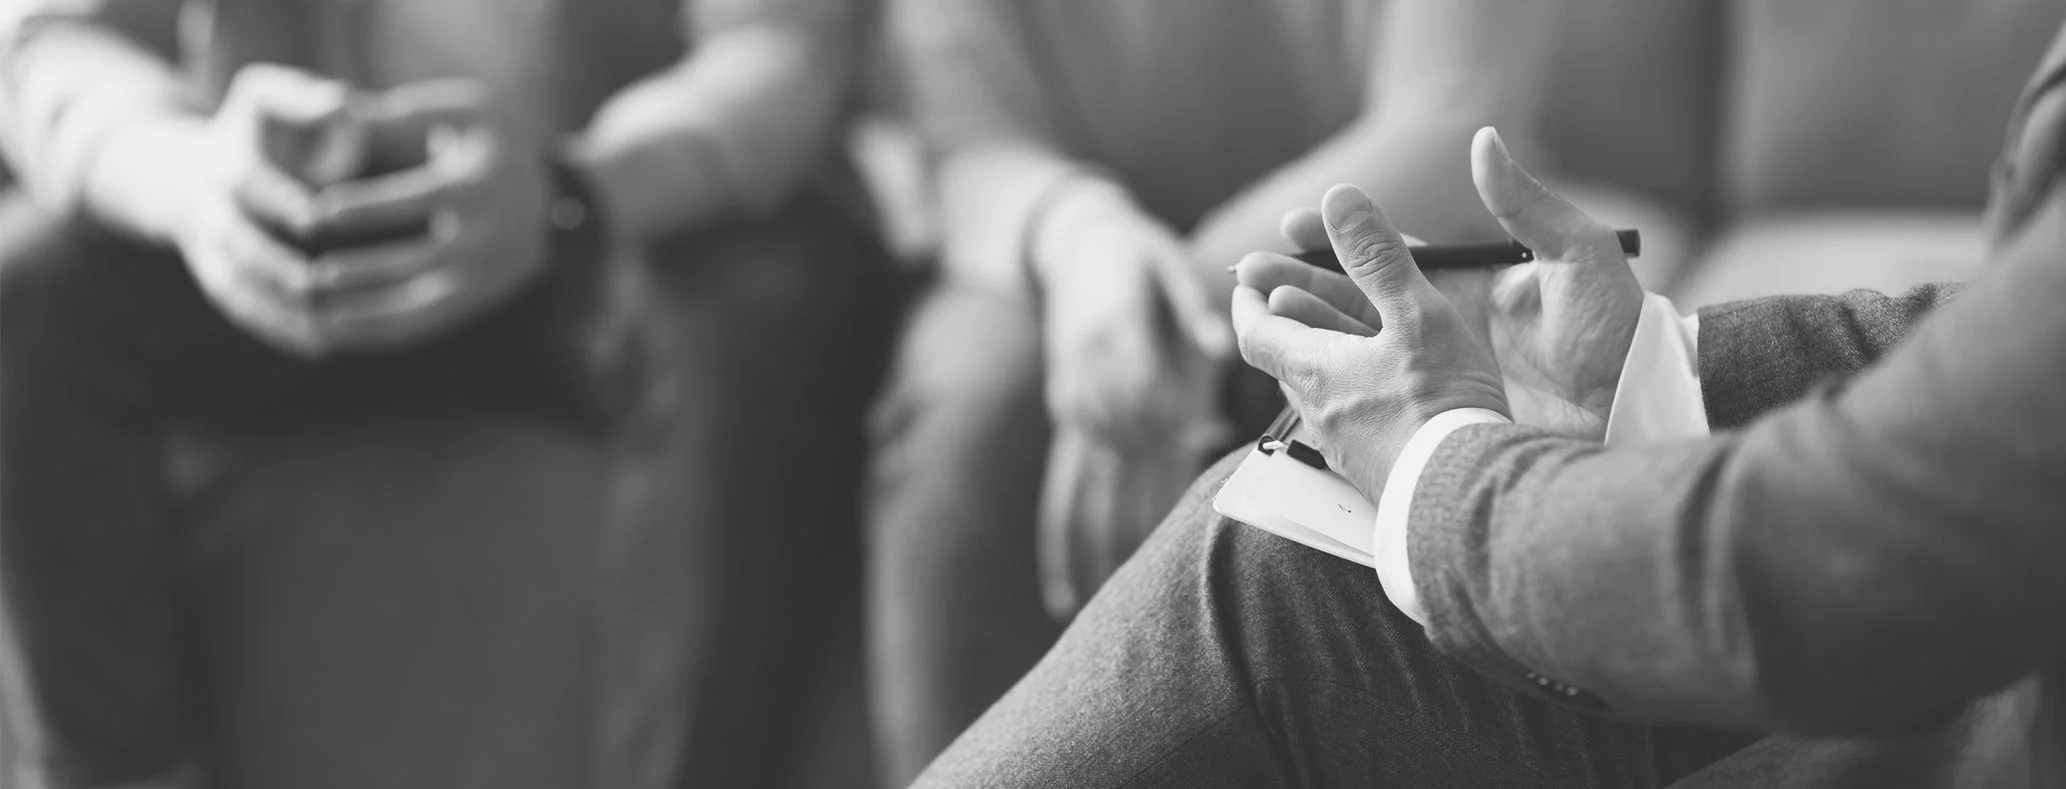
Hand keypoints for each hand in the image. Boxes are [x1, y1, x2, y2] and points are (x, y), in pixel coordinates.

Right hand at [168, 63, 356, 356]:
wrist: (189, 172)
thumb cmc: (253, 129)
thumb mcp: (266, 97)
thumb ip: (302, 97)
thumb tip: (342, 103)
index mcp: (225, 164)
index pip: (248, 184)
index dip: (279, 200)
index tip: (315, 216)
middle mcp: (211, 212)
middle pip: (239, 244)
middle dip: (275, 264)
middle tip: (317, 282)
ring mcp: (211, 253)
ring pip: (241, 288)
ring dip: (282, 311)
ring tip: (330, 328)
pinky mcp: (219, 282)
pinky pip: (247, 313)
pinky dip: (281, 331)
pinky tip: (324, 346)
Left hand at [303, 79, 553, 351]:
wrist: (556, 197)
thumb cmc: (495, 143)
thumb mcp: (469, 110)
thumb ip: (406, 112)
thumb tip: (342, 116)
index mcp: (483, 185)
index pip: (421, 200)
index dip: (369, 208)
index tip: (319, 214)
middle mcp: (489, 237)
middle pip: (418, 262)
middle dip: (362, 272)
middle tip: (310, 277)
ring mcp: (485, 275)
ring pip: (420, 306)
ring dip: (368, 315)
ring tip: (316, 316)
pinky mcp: (477, 299)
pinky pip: (424, 325)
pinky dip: (380, 333)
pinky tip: (336, 334)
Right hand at [1033, 179, 1231, 450]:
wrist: (1078, 240)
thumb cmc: (1136, 251)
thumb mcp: (1173, 265)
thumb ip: (1195, 310)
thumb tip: (1223, 354)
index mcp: (1120, 320)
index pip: (1146, 386)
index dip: (1176, 413)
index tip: (1205, 424)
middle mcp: (1088, 347)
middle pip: (1124, 412)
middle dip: (1162, 433)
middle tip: (1196, 439)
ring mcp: (1068, 362)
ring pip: (1099, 423)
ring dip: (1135, 441)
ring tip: (1171, 444)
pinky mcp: (1059, 371)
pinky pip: (1076, 418)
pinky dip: (1104, 436)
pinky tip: (1134, 439)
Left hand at [1231, 184, 1507, 500]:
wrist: (1469, 498)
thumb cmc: (1442, 404)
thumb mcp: (1415, 314)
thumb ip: (1377, 255)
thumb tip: (1337, 196)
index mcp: (1313, 371)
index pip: (1254, 332)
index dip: (1248, 299)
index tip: (1249, 276)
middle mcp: (1318, 412)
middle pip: (1287, 358)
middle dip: (1288, 318)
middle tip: (1285, 290)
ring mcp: (1345, 447)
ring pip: (1321, 390)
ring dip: (1323, 355)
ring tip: (1337, 332)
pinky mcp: (1375, 471)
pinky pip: (1353, 419)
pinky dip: (1356, 389)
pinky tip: (1383, 389)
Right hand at [1235, 128, 1641, 437]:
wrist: (1639, 417)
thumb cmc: (1617, 335)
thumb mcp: (1579, 260)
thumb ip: (1527, 204)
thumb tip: (1482, 142)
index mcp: (1470, 285)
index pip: (1389, 257)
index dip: (1337, 239)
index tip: (1292, 223)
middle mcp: (1447, 329)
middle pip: (1356, 304)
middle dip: (1299, 286)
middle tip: (1248, 276)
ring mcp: (1440, 379)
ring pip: (1353, 354)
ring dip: (1303, 336)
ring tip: (1253, 324)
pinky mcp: (1441, 422)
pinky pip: (1374, 406)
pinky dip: (1333, 395)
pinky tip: (1296, 392)